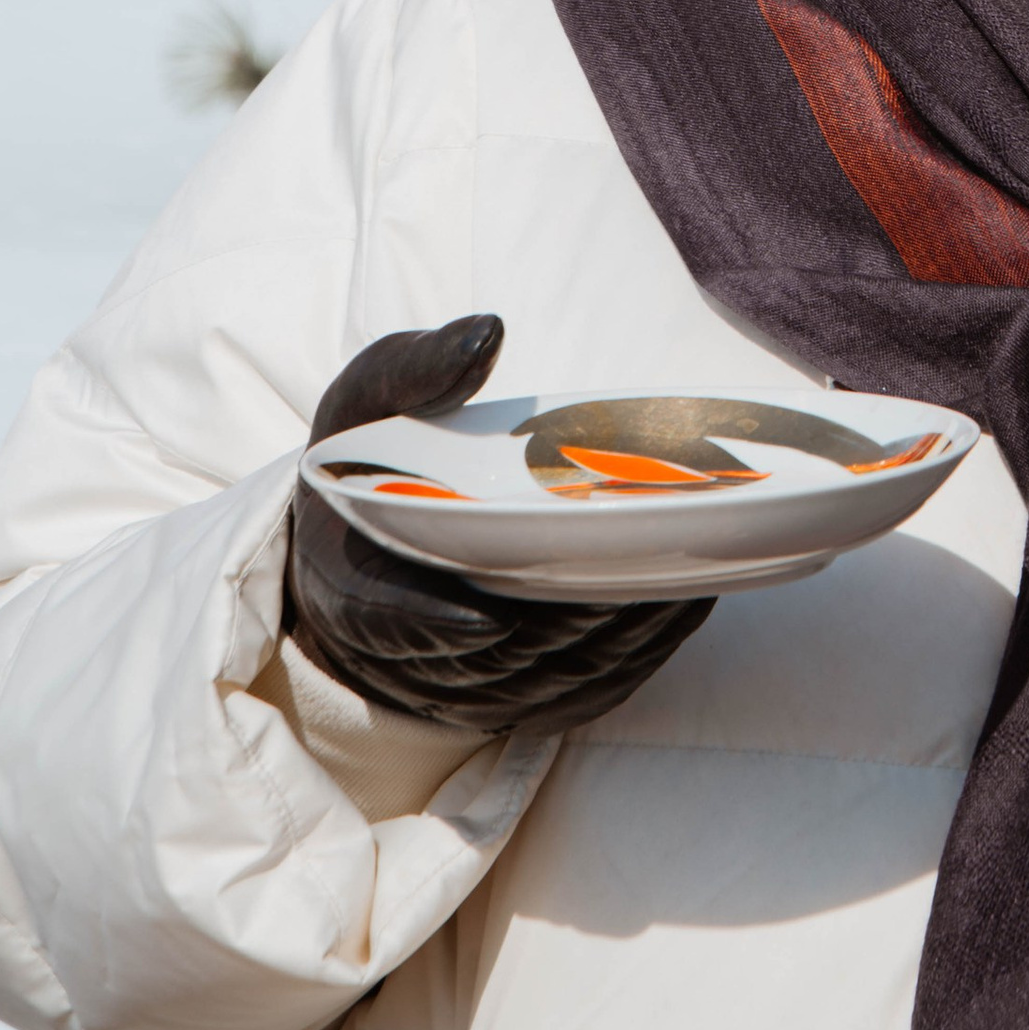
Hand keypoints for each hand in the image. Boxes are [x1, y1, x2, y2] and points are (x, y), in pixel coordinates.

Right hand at [287, 313, 712, 733]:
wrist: (360, 531)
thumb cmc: (372, 451)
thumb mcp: (374, 395)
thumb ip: (419, 368)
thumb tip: (487, 333)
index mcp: (352, 575)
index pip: (386, 618)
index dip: (434, 627)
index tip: (489, 617)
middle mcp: (405, 647)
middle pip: (486, 658)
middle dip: (556, 627)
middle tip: (625, 582)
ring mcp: (462, 679)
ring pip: (537, 685)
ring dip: (603, 647)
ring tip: (671, 588)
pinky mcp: (514, 693)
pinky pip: (569, 696)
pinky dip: (625, 664)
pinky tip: (676, 610)